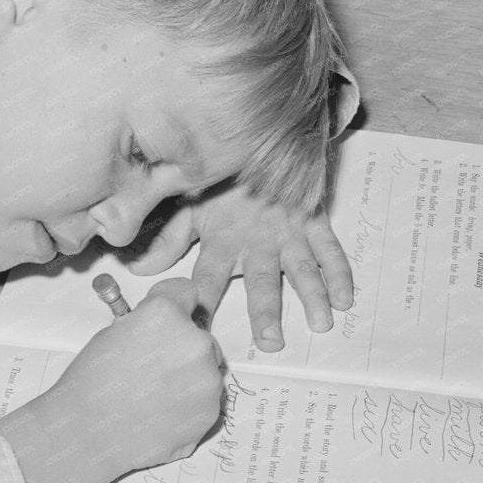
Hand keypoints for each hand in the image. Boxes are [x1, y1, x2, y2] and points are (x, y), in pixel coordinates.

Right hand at [0, 278, 222, 482]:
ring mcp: (207, 380)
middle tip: (152, 366)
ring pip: (205, 370)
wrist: (86, 435)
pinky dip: (188, 405)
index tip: (164, 317)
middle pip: (200, 335)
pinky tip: (158, 413)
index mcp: (166, 314)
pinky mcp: (210, 413)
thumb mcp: (112, 333)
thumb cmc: (90, 384)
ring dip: (187, 376)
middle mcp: (195, 342)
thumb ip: (148, 324)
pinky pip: (204, 400)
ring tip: (152, 395)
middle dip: (182, 346)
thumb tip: (164, 327)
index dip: (173, 304)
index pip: (187, 292)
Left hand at [125, 183, 353, 351]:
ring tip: (320, 324)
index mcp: (222, 239)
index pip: (208, 278)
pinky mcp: (313, 222)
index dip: (201, 304)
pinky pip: (329, 249)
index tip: (198, 332)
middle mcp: (256, 240)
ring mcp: (288, 232)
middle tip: (270, 342)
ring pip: (301, 268)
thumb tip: (136, 270)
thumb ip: (166, 241)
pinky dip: (340, 273)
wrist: (258, 141)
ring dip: (313, 296)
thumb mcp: (188, 208)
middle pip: (261, 281)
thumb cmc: (220, 184)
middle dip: (265, 312)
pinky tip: (345, 299)